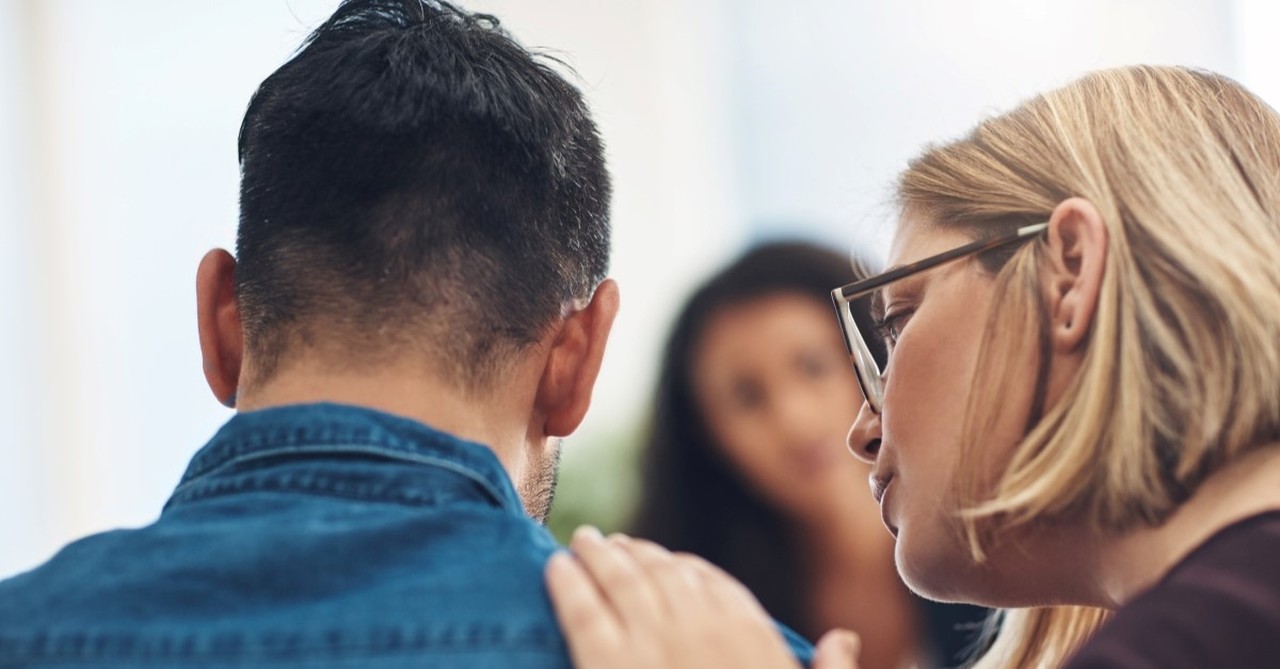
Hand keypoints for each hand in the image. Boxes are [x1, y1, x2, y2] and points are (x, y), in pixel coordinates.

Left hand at [545, 526, 861, 668]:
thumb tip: (843, 638)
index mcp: (746, 633)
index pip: (711, 582)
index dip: (683, 567)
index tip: (666, 560)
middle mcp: (698, 626)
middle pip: (661, 571)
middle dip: (636, 553)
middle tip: (613, 543)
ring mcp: (649, 641)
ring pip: (620, 580)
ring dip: (599, 555)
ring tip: (583, 542)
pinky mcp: (605, 662)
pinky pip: (581, 610)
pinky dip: (566, 583)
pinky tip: (554, 567)